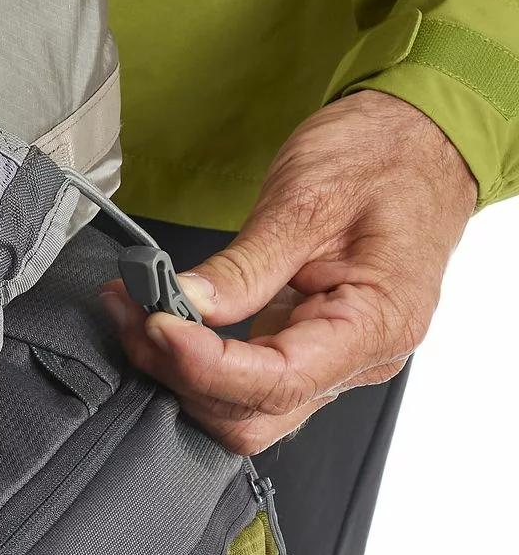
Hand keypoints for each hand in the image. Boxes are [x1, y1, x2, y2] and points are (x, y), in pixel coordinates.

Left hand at [100, 90, 477, 454]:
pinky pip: (243, 379)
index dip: (205, 366)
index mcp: (377, 324)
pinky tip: (163, 319)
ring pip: (242, 408)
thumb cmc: (382, 158)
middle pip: (254, 414)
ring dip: (179, 372)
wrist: (419, 140)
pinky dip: (195, 360)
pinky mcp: (301, 344)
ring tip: (136, 313)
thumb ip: (244, 266)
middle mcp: (359, 358)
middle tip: (135, 315)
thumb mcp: (306, 200)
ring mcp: (329, 357)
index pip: (279, 382)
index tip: (157, 322)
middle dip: (181, 375)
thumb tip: (186, 304)